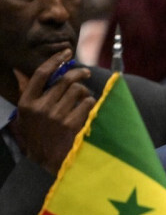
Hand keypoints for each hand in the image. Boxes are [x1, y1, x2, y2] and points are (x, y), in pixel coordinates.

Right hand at [9, 49, 95, 173]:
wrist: (46, 162)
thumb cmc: (38, 136)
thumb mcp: (26, 116)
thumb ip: (29, 94)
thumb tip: (24, 72)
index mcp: (27, 102)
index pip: (41, 73)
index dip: (55, 60)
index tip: (67, 52)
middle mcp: (40, 107)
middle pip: (64, 80)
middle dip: (79, 73)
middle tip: (86, 73)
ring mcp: (56, 116)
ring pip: (78, 90)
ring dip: (85, 92)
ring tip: (84, 98)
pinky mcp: (71, 124)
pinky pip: (87, 103)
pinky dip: (90, 104)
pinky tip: (87, 110)